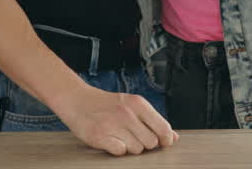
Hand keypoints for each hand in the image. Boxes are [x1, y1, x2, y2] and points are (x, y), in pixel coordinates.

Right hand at [55, 84, 177, 155]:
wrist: (77, 99)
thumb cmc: (106, 104)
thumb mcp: (132, 106)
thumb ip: (154, 120)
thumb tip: (174, 137)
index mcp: (138, 103)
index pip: (163, 128)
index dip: (165, 139)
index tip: (162, 143)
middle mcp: (127, 113)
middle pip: (151, 143)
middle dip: (145, 143)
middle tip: (133, 136)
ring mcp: (113, 124)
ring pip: (136, 150)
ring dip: (130, 147)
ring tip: (119, 136)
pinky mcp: (100, 136)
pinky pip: (120, 152)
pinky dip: (117, 149)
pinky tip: (111, 140)